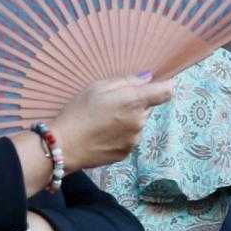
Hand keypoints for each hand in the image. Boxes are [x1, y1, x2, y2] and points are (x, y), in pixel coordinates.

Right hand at [51, 74, 174, 171]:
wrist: (65, 145)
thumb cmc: (78, 111)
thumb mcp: (97, 87)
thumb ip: (126, 81)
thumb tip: (148, 78)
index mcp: (133, 101)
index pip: (165, 92)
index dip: (166, 86)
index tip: (162, 83)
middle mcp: (139, 121)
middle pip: (148, 108)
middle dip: (137, 104)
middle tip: (113, 104)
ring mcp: (135, 138)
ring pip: (138, 123)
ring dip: (128, 120)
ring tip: (104, 121)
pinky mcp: (128, 152)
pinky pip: (130, 138)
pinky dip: (121, 134)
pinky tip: (103, 134)